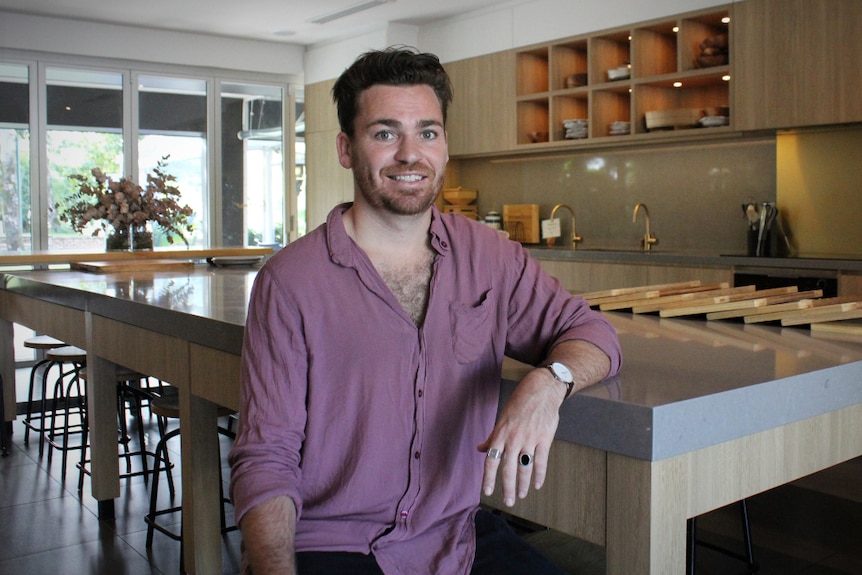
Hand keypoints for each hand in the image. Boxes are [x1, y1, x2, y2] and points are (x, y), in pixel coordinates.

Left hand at [477, 368, 561, 506]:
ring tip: (521, 495)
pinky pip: (541, 462)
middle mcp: (514, 438)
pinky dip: (539, 475)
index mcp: (501, 434)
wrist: (541, 390)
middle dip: (507, 488)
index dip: (489, 478)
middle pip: (508, 469)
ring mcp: (530, 439)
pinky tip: (538, 485)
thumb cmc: (519, 403)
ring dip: (523, 485)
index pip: (491, 460)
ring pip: (525, 468)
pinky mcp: (544, 439)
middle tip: (508, 502)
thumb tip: (480, 449)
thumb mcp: (502, 418)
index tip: (487, 492)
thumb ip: (493, 436)